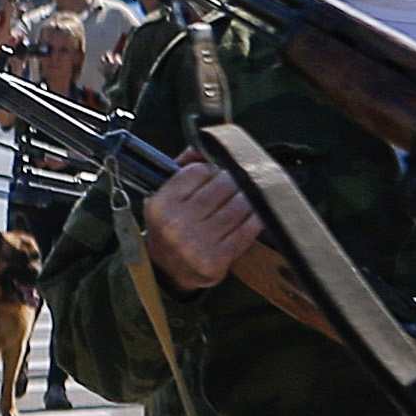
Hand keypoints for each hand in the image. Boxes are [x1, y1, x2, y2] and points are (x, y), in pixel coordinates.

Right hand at [141, 157, 260, 290]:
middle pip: (222, 185)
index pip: (199, 170)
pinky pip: (247, 229)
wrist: (168, 271)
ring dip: (247, 198)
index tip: (215, 174)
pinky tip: (253, 215)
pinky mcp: (217, 259)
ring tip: (244, 198)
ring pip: (238, 205)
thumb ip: (183, 166)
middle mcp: (176, 224)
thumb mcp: (166, 197)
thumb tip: (204, 144)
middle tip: (235, 185)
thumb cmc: (171, 226)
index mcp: (160, 205)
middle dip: (233, 182)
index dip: (211, 169)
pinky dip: (255, 218)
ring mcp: (197, 243)